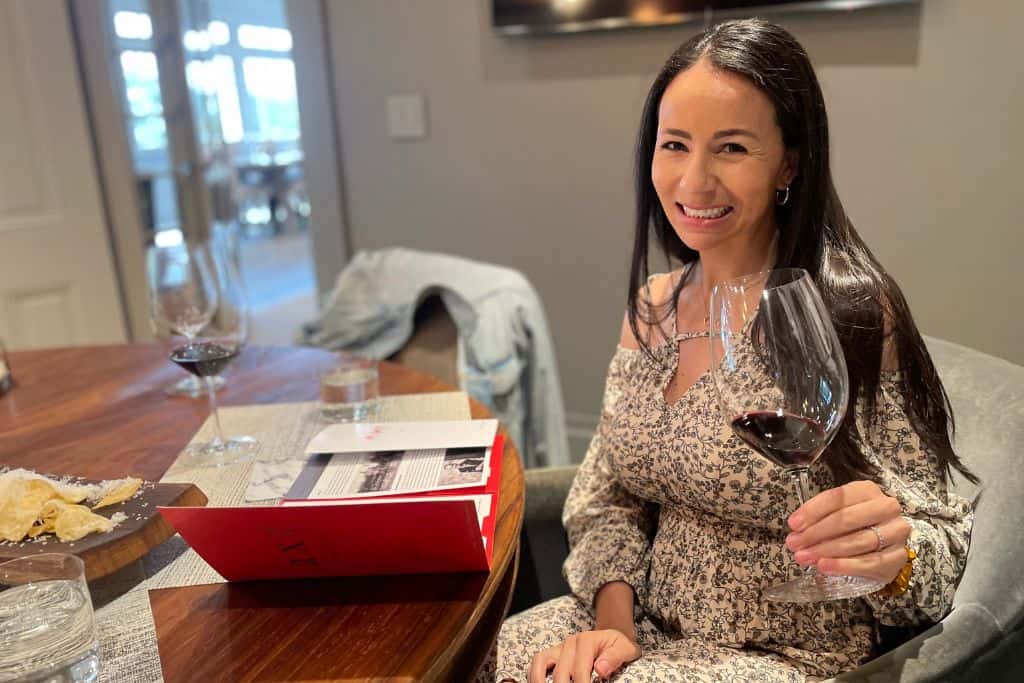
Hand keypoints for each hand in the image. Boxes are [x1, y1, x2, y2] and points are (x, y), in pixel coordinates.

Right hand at [528, 629, 640, 682]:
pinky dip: (534, 674)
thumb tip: (600, 670)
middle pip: (560, 671)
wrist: (612, 636)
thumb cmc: (619, 645)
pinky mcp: (554, 653)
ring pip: (541, 662)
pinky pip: (538, 661)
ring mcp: (560, 647)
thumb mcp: (625, 648)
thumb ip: (614, 657)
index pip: (580, 669)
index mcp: (587, 640)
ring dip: (540, 680)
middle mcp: (570, 642)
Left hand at [785, 480, 910, 583]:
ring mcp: (896, 532)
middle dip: (817, 533)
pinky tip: (825, 567)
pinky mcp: (898, 556)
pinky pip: (869, 562)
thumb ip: (818, 518)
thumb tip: (796, 529)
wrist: (882, 548)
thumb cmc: (855, 527)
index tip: (793, 524)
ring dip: (827, 550)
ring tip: (806, 557)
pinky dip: (844, 565)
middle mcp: (886, 507)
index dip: (812, 511)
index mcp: (867, 490)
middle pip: (847, 519)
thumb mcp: (836, 514)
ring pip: (858, 541)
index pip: (837, 497)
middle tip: (795, 544)